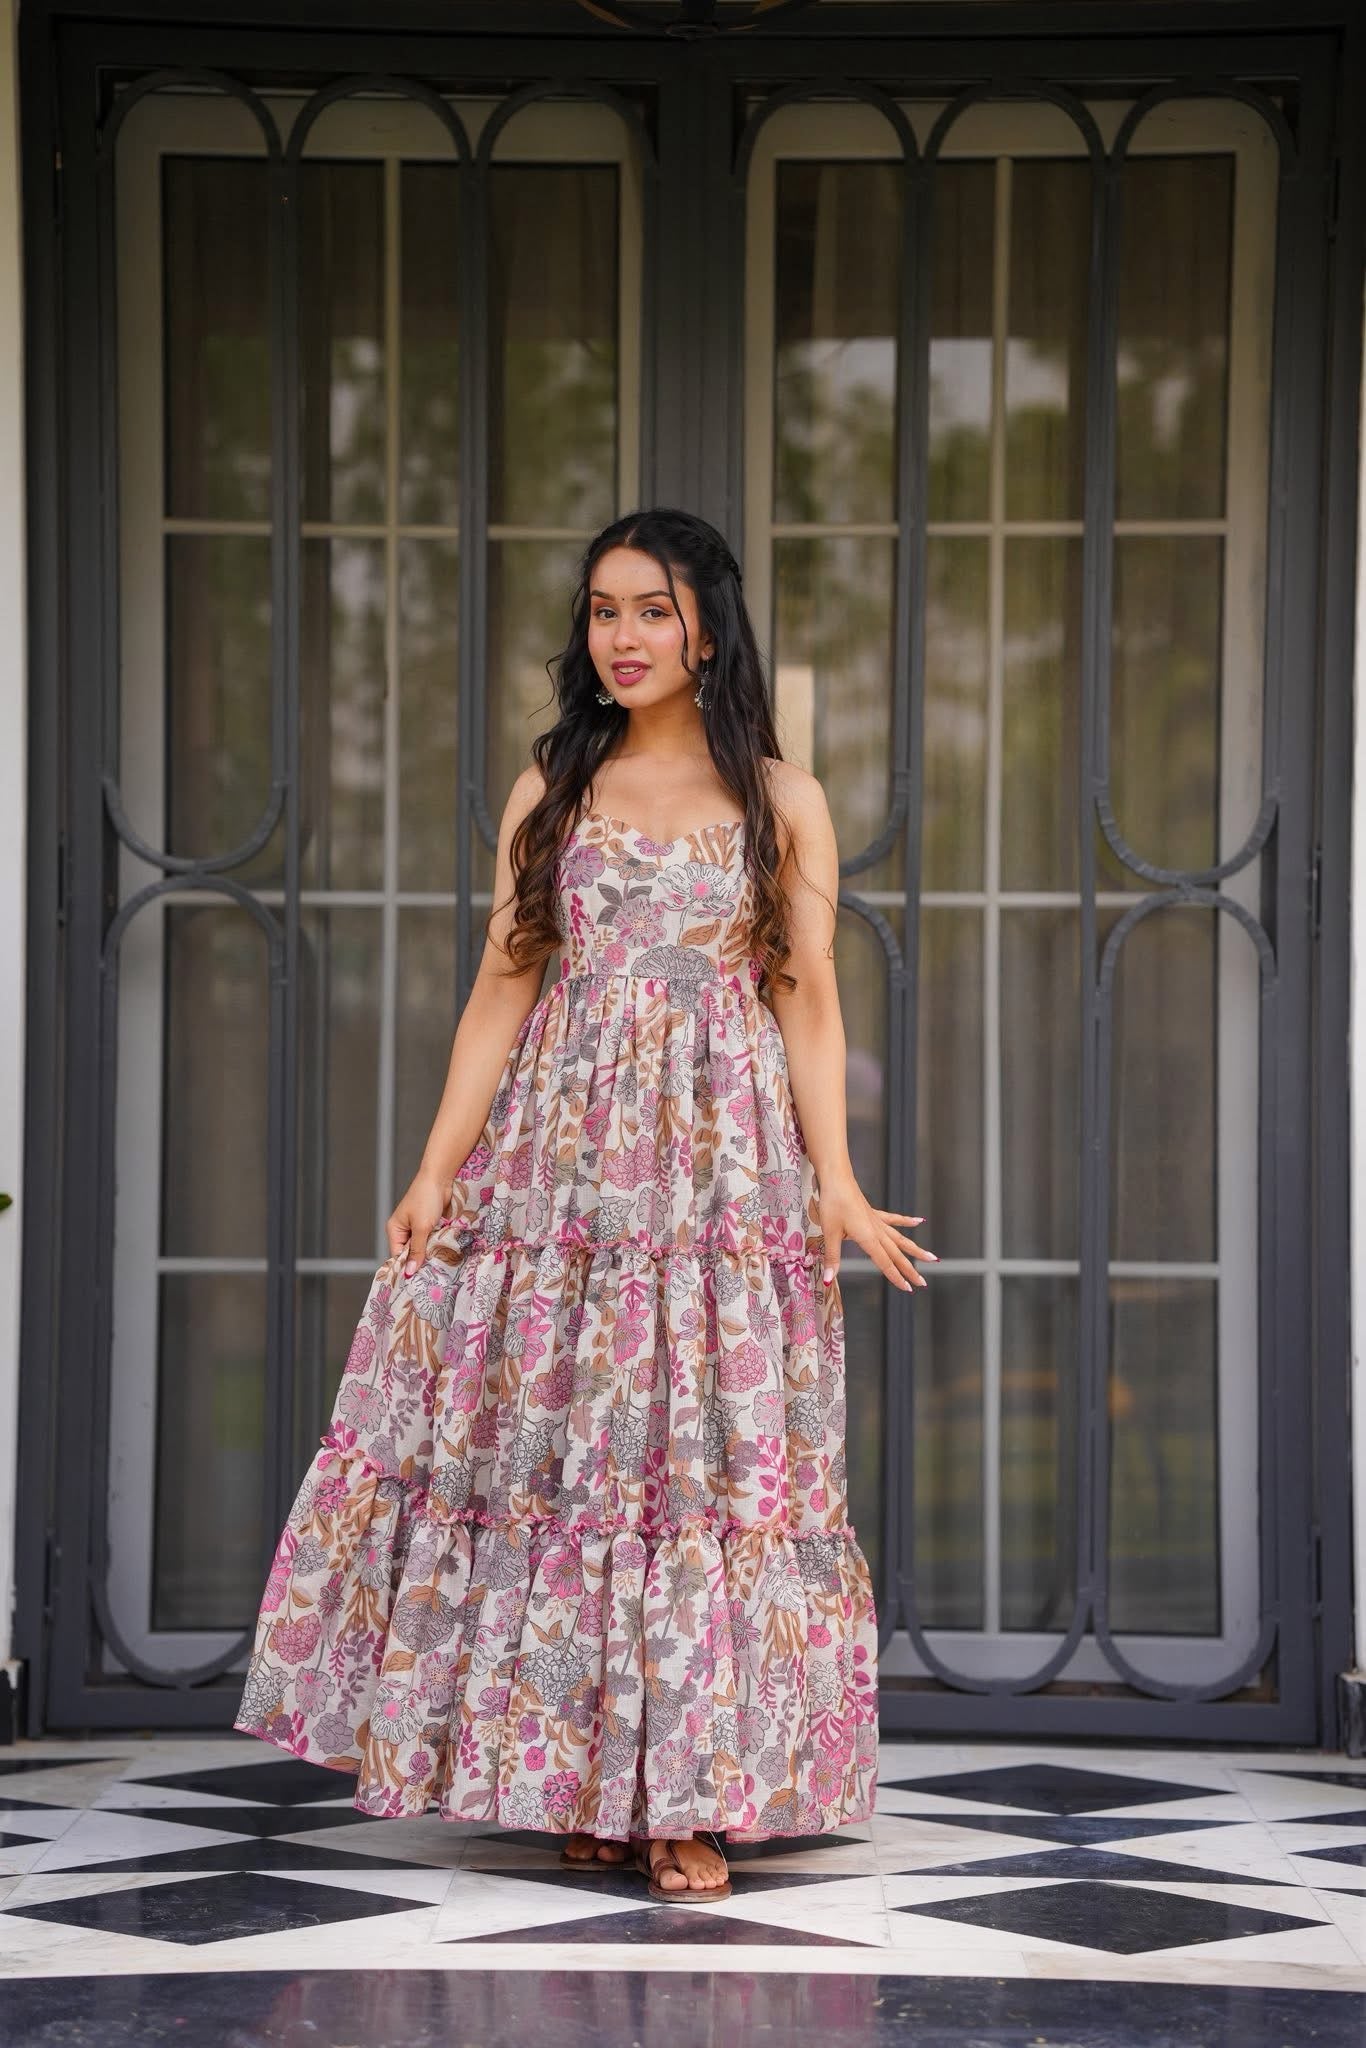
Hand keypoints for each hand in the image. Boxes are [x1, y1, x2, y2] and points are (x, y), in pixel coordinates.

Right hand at [386, 1167, 452, 1277]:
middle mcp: (404, 1230)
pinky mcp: (430, 1225)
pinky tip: (444, 1254)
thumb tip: (409, 1272)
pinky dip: (437, 1245)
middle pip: (410, 1253)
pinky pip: (432, 1240)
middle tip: (431, 1277)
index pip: (397, 1256)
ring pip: (422, 1248)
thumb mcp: (421, 1227)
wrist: (440, 1178)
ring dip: (430, 1253)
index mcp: (395, 1230)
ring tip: (439, 1267)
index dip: (406, 1267)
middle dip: (420, 1261)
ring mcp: (418, 1227)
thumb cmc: (426, 1198)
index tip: (417, 1282)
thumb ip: (416, 1250)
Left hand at [817, 1171, 936, 1293]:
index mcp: (868, 1237)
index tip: (907, 1289)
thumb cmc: (832, 1203)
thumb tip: (828, 1279)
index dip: (896, 1277)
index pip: (885, 1262)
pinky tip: (919, 1221)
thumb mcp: (829, 1232)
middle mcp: (877, 1231)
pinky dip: (907, 1221)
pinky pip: (894, 1219)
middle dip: (910, 1269)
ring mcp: (877, 1221)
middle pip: (897, 1254)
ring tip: (931, 1257)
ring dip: (915, 1250)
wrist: (836, 1178)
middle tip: (923, 1283)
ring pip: (900, 1239)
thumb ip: (832, 1257)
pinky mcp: (873, 1212)